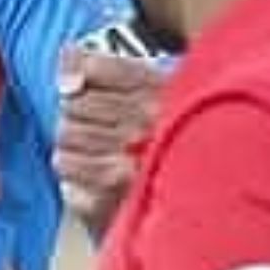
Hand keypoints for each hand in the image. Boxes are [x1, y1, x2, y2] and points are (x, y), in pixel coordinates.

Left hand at [53, 48, 162, 236]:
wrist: (204, 215)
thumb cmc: (178, 148)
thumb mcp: (159, 98)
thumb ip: (110, 70)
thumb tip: (65, 53)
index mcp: (161, 96)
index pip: (96, 69)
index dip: (84, 77)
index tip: (83, 87)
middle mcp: (143, 128)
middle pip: (74, 104)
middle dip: (77, 116)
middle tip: (95, 129)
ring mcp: (125, 166)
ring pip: (65, 139)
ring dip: (74, 149)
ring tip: (96, 156)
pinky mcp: (109, 201)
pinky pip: (66, 179)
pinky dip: (76, 182)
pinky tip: (96, 182)